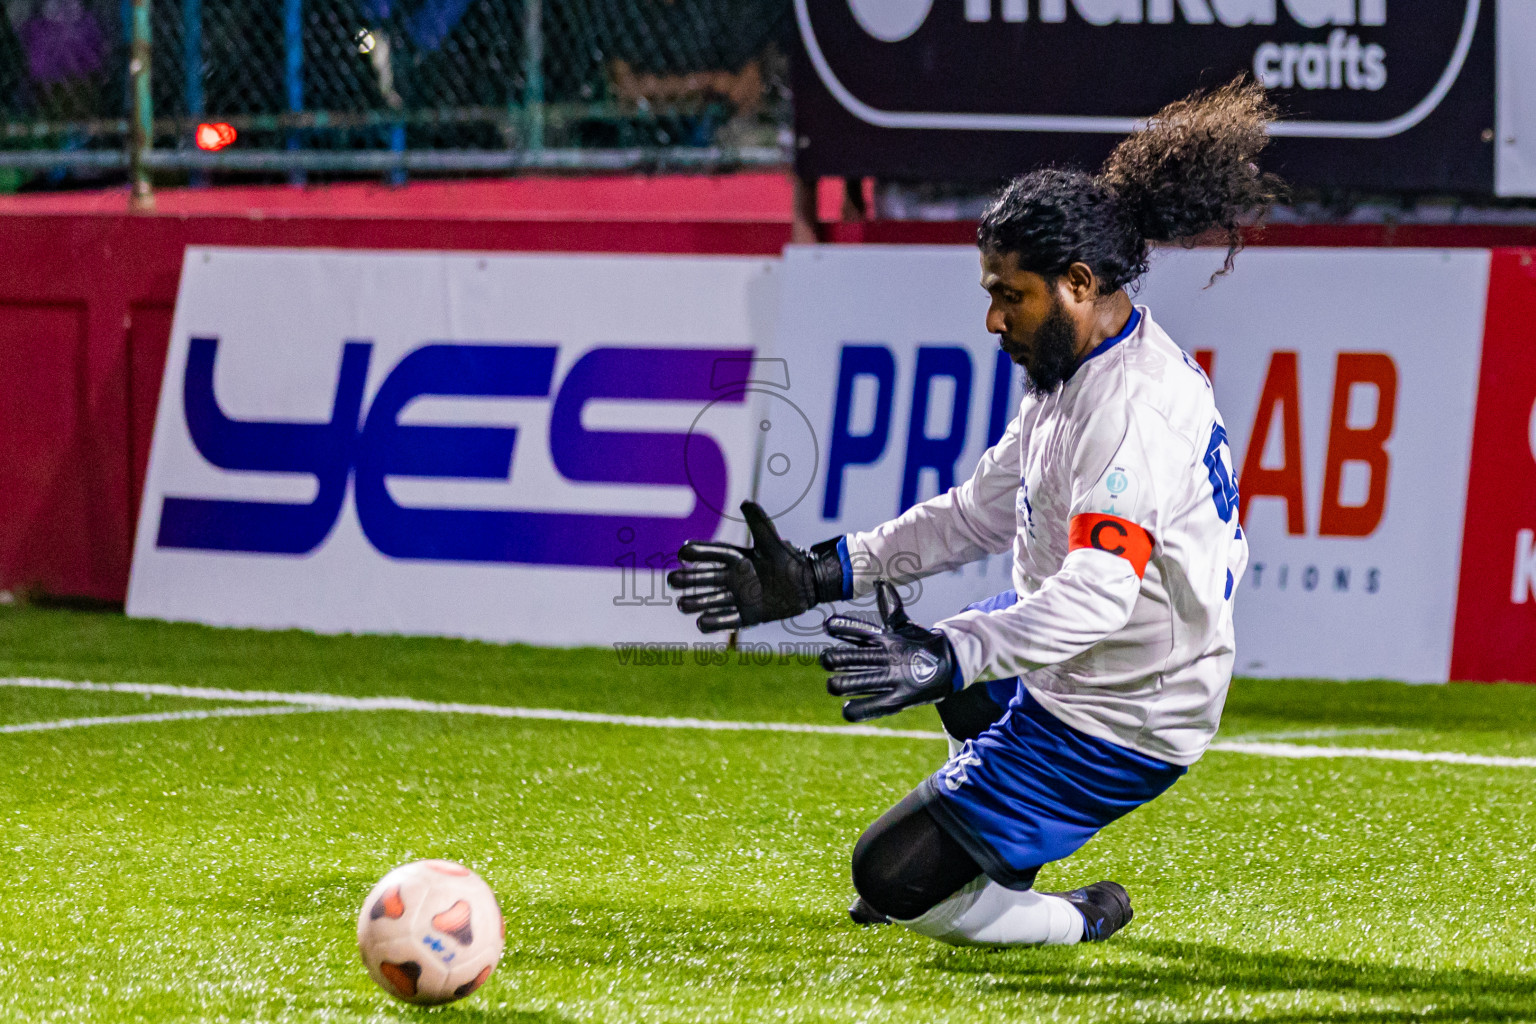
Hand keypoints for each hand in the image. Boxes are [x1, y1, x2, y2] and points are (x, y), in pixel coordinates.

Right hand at [667, 500, 844, 632]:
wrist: (808, 585)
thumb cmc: (790, 561)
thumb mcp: (773, 542)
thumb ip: (759, 524)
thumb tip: (746, 502)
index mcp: (737, 560)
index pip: (712, 555)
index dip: (697, 554)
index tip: (682, 553)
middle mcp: (734, 579)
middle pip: (705, 579)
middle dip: (688, 580)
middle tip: (673, 581)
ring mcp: (740, 598)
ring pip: (712, 600)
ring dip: (696, 602)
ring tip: (681, 604)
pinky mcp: (749, 616)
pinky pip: (729, 620)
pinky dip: (715, 622)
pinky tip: (701, 622)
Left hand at [820, 579, 958, 722]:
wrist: (951, 664)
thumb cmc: (920, 643)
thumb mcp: (905, 624)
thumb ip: (890, 606)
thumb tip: (882, 582)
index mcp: (886, 638)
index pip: (858, 630)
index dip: (840, 626)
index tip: (828, 625)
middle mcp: (886, 657)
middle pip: (848, 658)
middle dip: (832, 659)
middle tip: (827, 660)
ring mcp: (891, 679)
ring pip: (853, 683)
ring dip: (838, 685)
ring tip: (833, 685)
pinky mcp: (897, 700)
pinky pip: (869, 707)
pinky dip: (855, 710)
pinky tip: (848, 709)